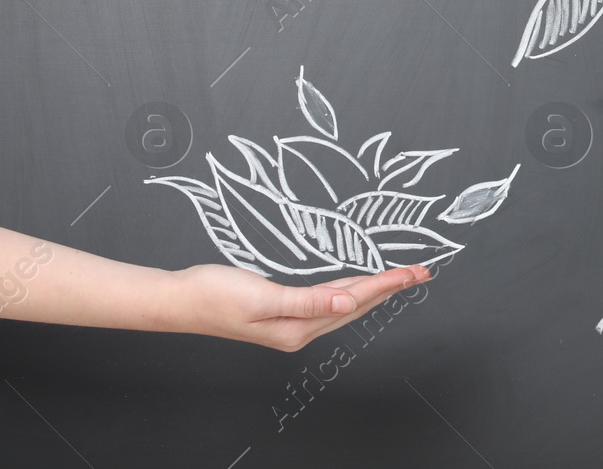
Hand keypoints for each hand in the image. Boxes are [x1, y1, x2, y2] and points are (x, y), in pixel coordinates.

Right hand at [165, 263, 431, 350]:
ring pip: (345, 303)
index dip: (387, 284)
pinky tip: (358, 283)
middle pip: (357, 305)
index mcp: (298, 329)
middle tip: (421, 272)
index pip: (354, 301)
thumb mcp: (262, 297)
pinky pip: (328, 299)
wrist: (180, 300)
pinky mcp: (284, 312)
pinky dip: (349, 288)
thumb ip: (307, 301)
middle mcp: (301, 330)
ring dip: (374, 288)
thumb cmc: (214, 296)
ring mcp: (293, 324)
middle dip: (391, 287)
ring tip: (401, 276)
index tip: (414, 272)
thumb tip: (346, 303)